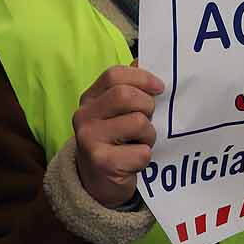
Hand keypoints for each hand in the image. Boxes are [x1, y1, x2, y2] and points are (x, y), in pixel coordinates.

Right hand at [72, 63, 166, 207]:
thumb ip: (130, 88)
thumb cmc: (116, 142)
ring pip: (138, 122)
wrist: (98, 185)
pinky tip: (135, 162)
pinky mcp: (102, 162)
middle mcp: (84, 116)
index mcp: (90, 99)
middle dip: (148, 106)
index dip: (142, 77)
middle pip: (125, 96)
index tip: (160, 88)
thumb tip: (146, 58)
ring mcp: (89, 139)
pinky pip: (141, 152)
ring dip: (150, 135)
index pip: (114, 75)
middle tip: (151, 119)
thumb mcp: (118, 113)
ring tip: (142, 143)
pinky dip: (145, 158)